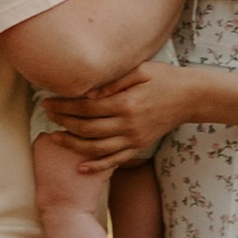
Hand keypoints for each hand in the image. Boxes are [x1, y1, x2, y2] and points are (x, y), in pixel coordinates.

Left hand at [40, 54, 196, 167]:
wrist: (191, 97)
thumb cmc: (164, 78)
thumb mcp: (141, 70)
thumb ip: (114, 81)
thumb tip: (88, 92)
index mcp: (126, 103)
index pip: (86, 107)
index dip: (65, 106)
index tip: (49, 101)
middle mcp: (128, 125)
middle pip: (87, 128)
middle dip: (63, 122)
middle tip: (47, 115)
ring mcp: (134, 139)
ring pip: (96, 148)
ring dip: (73, 145)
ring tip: (55, 138)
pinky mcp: (139, 147)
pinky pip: (115, 161)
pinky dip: (97, 166)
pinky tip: (80, 167)